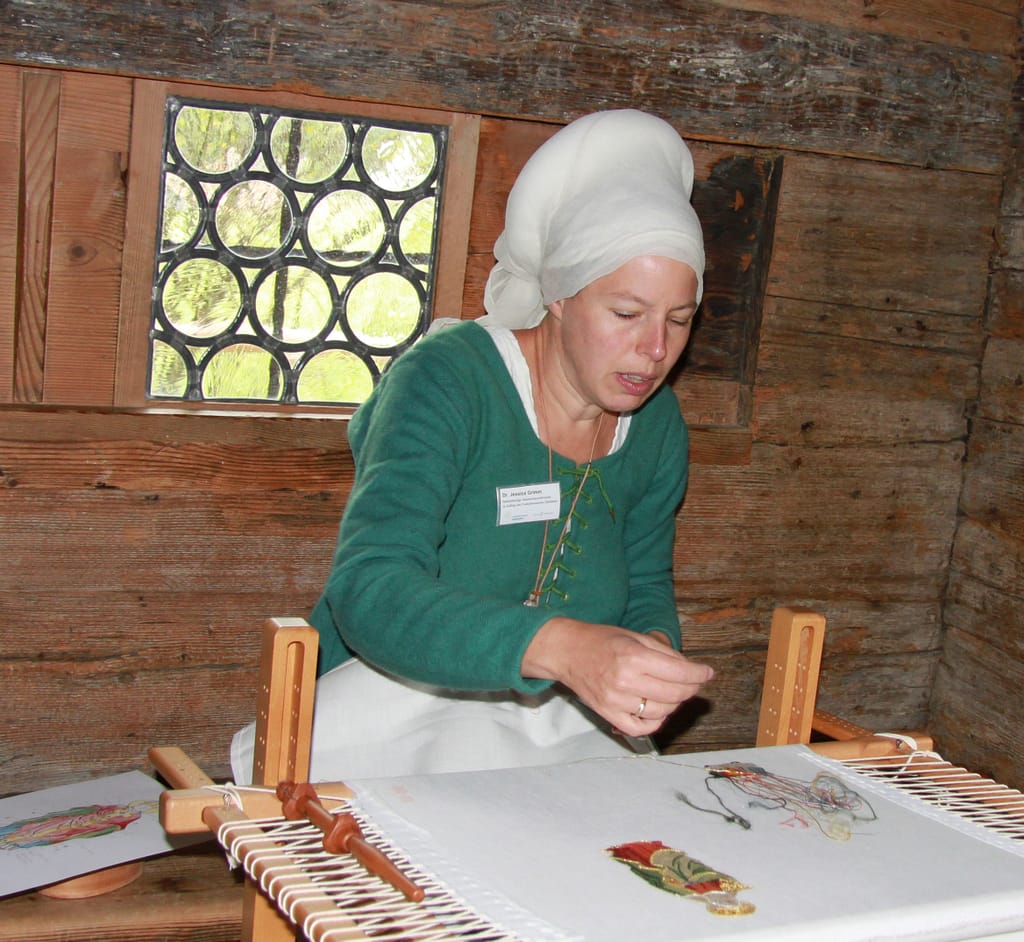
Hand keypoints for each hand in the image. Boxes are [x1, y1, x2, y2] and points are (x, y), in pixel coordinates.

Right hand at [521, 618, 712, 736]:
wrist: (567, 651)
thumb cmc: (601, 640)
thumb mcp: (634, 636)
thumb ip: (664, 653)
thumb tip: (692, 670)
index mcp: (633, 656)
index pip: (679, 672)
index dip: (699, 674)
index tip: (708, 673)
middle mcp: (625, 681)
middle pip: (675, 694)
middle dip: (691, 688)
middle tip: (694, 682)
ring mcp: (615, 701)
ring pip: (662, 712)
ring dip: (675, 703)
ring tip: (672, 692)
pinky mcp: (608, 714)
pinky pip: (641, 728)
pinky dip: (655, 722)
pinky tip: (657, 709)